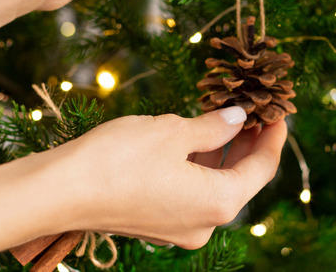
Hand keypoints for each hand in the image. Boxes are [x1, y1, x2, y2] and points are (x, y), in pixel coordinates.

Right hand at [66, 107, 285, 247]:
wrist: (57, 192)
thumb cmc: (119, 160)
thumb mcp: (174, 132)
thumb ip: (214, 127)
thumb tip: (237, 118)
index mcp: (218, 203)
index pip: (262, 169)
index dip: (273, 137)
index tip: (278, 112)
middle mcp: (204, 223)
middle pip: (240, 178)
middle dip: (247, 142)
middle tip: (252, 108)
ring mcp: (179, 228)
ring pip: (213, 184)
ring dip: (221, 151)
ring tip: (224, 115)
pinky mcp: (157, 223)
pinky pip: (190, 191)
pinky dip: (198, 165)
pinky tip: (195, 136)